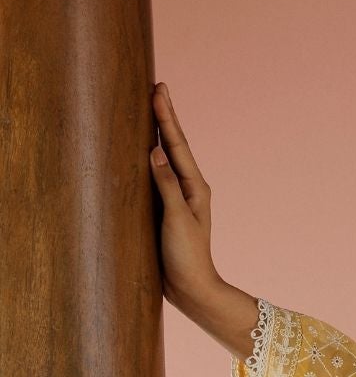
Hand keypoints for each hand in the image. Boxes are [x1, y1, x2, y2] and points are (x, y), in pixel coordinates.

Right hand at [148, 82, 220, 315]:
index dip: (166, 116)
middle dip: (164, 116)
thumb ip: (166, 186)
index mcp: (195, 187)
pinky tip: (140, 151)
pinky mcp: (164, 210)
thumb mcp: (177, 220)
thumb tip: (155, 152)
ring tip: (149, 110)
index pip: (176, 144)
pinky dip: (148, 158)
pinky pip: (155, 176)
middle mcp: (188, 189)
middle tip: (156, 87)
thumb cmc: (188, 257)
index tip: (159, 89)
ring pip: (164, 158)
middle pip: (173, 145)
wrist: (191, 289)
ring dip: (157, 133)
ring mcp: (176, 198)